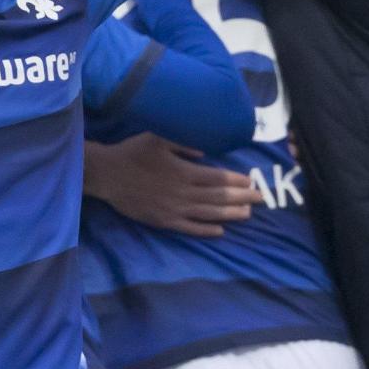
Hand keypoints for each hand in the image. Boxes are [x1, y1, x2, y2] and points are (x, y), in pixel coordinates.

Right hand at [83, 134, 257, 237]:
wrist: (107, 174)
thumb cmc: (132, 152)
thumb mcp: (158, 138)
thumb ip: (183, 145)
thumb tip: (204, 153)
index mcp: (184, 171)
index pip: (218, 178)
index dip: (236, 181)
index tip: (251, 181)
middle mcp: (183, 191)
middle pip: (219, 197)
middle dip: (242, 197)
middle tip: (261, 199)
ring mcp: (174, 209)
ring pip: (209, 214)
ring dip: (230, 214)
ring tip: (248, 214)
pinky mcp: (163, 221)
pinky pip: (190, 228)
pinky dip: (206, 230)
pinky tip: (220, 230)